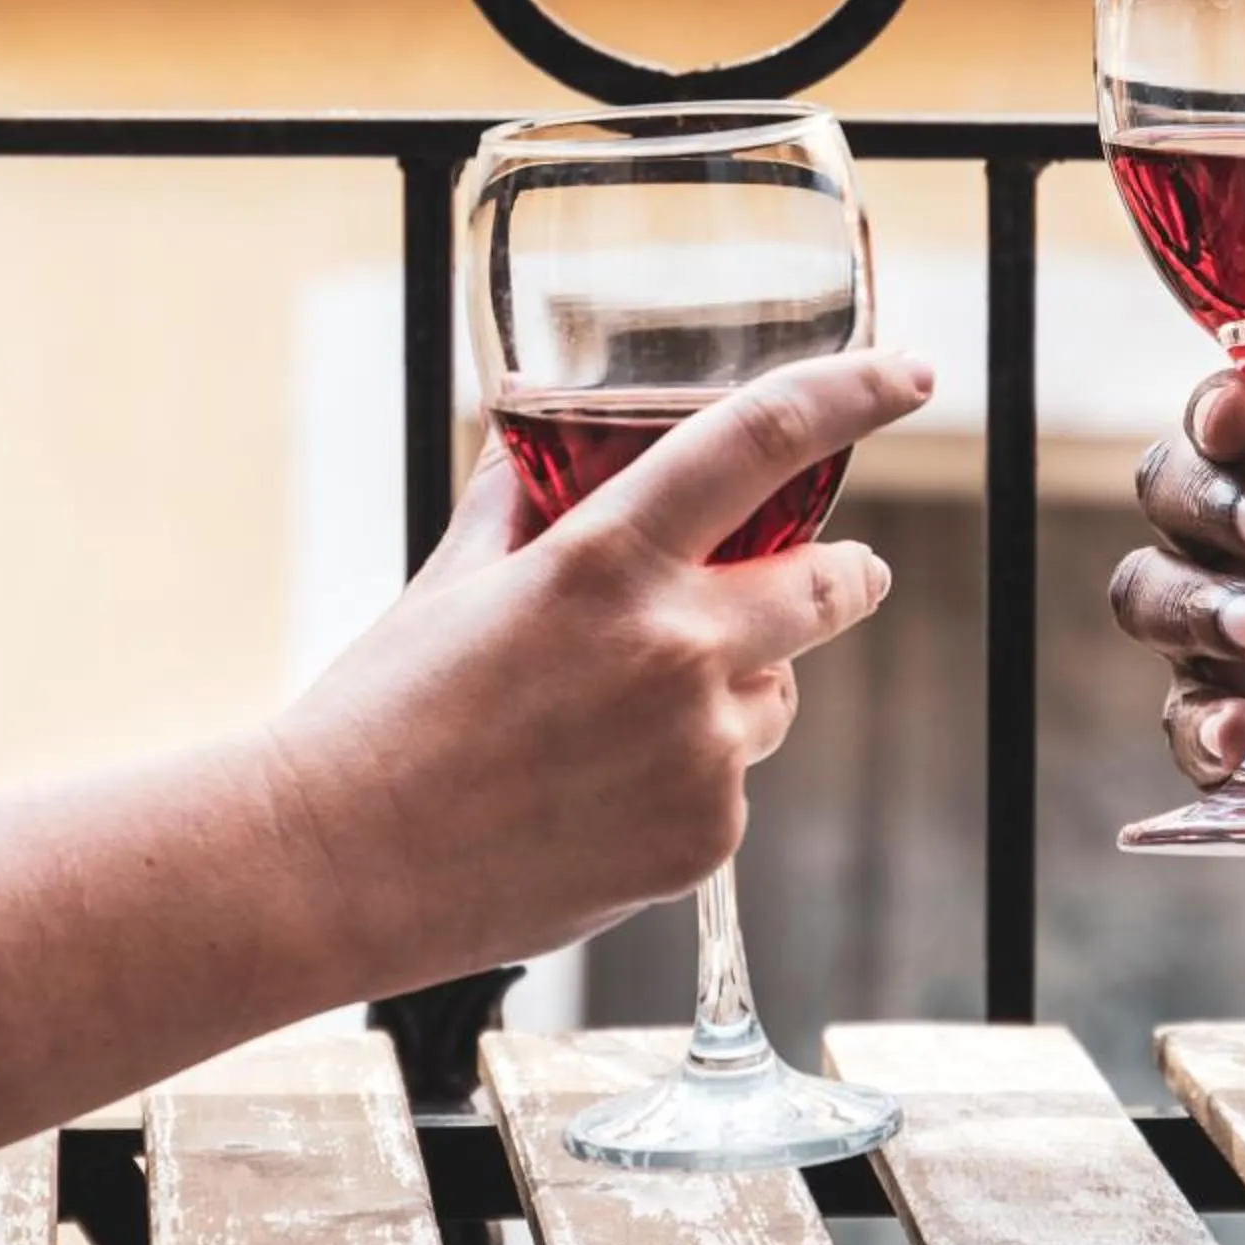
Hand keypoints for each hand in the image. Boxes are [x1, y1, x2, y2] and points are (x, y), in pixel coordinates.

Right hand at [270, 349, 932, 990]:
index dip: (856, 393)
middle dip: (849, 574)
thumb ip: (520, 501)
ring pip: (777, 696)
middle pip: (832, 584)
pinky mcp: (703, 839)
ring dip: (739, 691)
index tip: (914, 374)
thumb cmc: (379, 715)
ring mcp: (699, 752)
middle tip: (851, 572)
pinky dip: (691, 779)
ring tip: (616, 727)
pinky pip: (733, 784)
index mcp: (607, 559)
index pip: (763, 440)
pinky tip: (596, 800)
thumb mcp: (451, 582)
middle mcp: (676, 648)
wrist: (330, 870)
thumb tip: (536, 433)